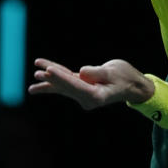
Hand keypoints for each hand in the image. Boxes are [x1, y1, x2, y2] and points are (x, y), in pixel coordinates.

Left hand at [29, 58, 154, 109]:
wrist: (133, 85)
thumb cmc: (126, 77)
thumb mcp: (114, 72)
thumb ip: (97, 72)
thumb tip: (81, 73)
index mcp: (95, 96)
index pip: (74, 85)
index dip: (60, 77)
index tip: (48, 70)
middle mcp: (87, 98)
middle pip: (66, 87)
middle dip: (51, 79)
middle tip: (37, 73)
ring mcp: (84, 95)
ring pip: (64, 86)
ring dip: (49, 81)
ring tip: (34, 78)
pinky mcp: (83, 88)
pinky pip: (68, 83)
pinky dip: (58, 78)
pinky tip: (45, 78)